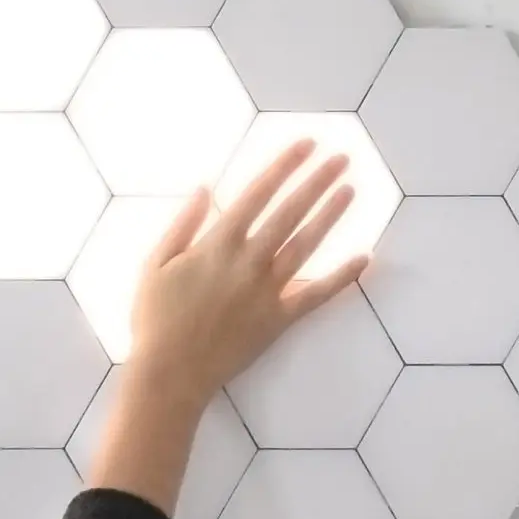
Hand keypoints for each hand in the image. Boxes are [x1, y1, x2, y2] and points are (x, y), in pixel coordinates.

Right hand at [123, 138, 369, 407]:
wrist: (170, 373)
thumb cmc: (154, 319)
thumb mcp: (154, 264)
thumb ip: (182, 224)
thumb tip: (206, 188)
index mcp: (217, 244)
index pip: (258, 194)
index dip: (284, 166)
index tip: (306, 145)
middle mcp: (249, 260)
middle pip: (289, 212)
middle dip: (316, 181)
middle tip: (341, 157)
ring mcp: (268, 290)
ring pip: (306, 244)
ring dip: (330, 215)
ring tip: (350, 189)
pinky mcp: (280, 319)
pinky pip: (317, 295)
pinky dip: (342, 277)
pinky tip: (364, 257)